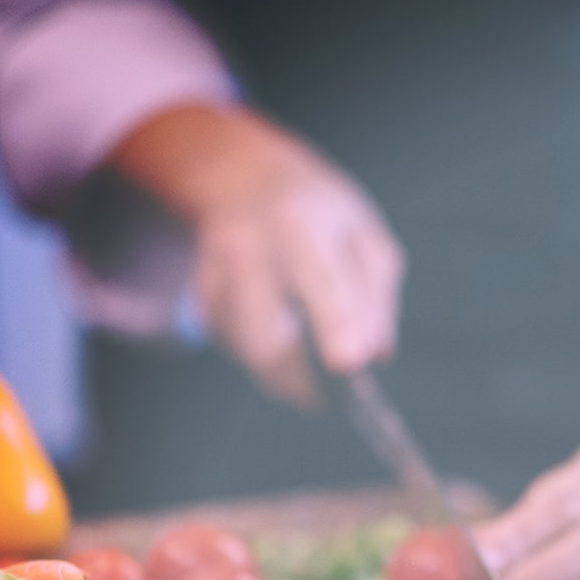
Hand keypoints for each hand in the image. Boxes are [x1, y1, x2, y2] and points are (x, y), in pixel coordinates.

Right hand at [109, 104, 405, 407]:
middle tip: (332, 402)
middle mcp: (248, 246)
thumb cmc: (321, 216)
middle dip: (303, 382)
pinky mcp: (204, 297)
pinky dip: (267, 362)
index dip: (335, 325)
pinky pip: (237, 349)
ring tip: (313, 380)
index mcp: (300, 225)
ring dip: (286, 378)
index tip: (350, 364)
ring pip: (249, 353)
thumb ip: (375, 298)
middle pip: (268, 338)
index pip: (319, 282)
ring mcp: (217, 272)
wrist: (244, 178)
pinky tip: (284, 342)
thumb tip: (373, 354)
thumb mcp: (366, 240)